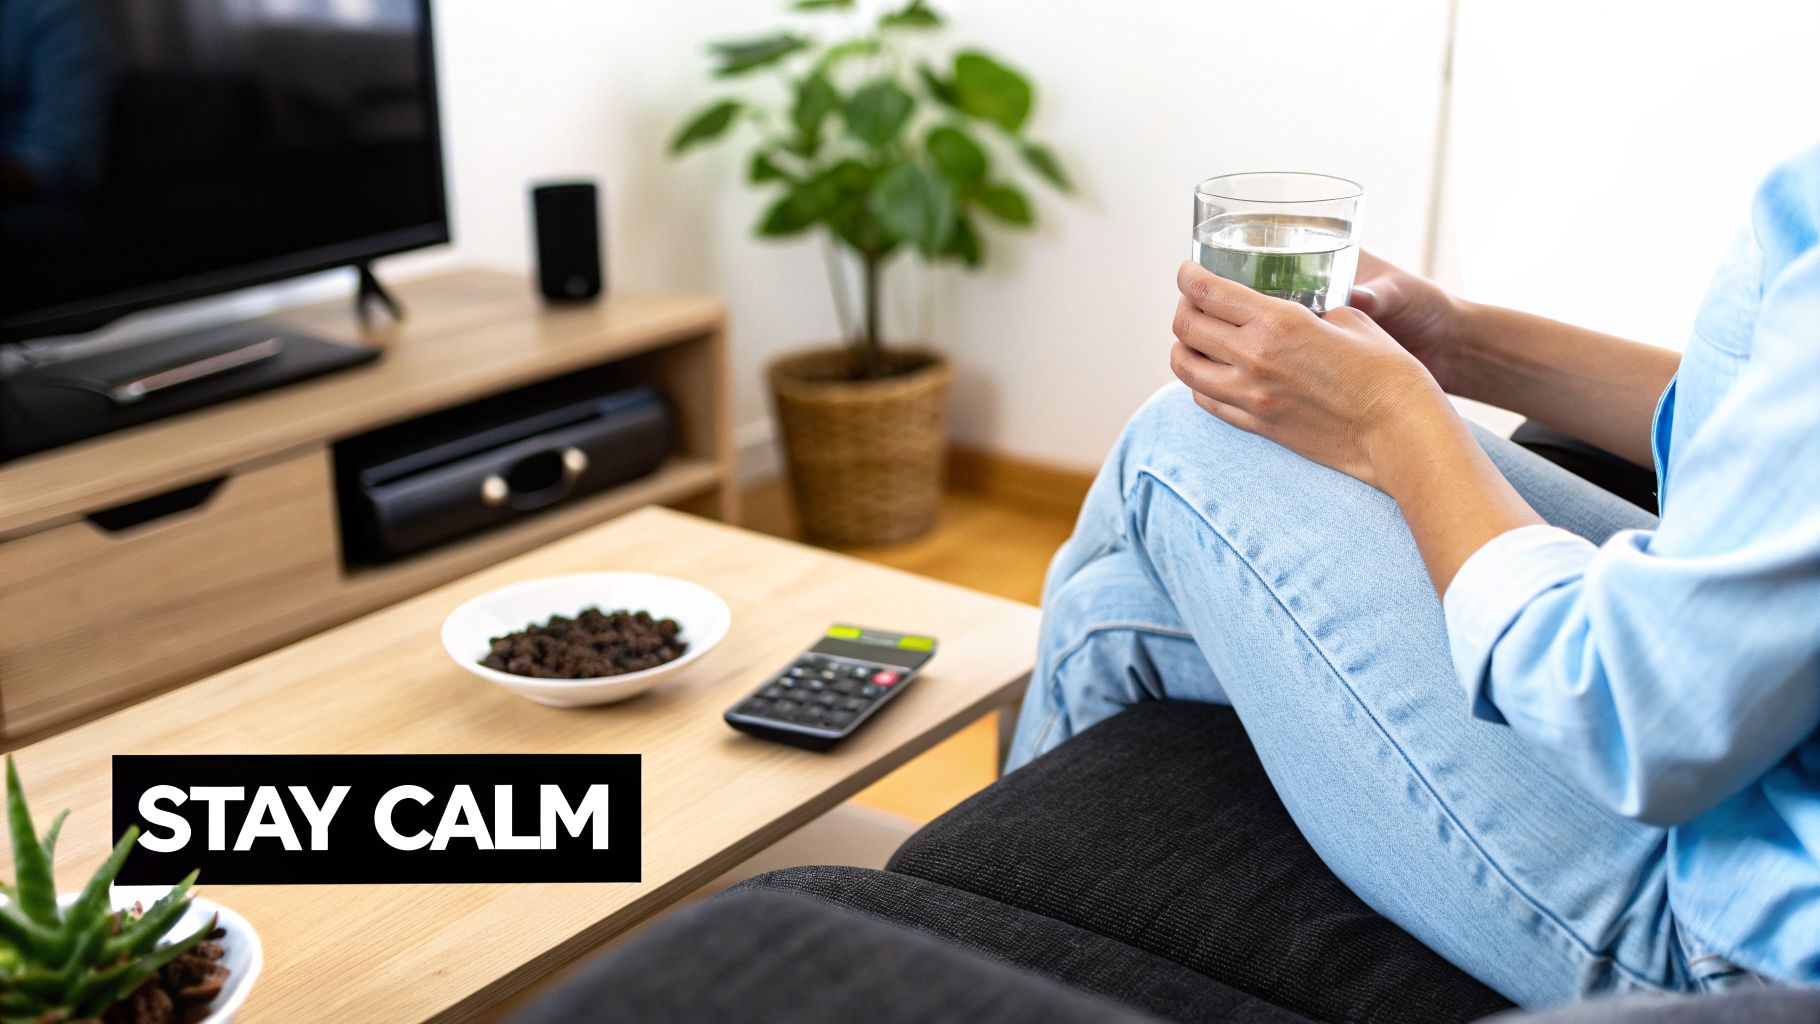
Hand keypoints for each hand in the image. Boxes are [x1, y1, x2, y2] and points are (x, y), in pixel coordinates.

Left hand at [1171, 260, 1454, 488]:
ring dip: (1183, 347)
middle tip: (1192, 301)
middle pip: (1186, 327)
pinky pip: (1206, 401)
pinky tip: (1210, 373)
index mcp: (1278, 323)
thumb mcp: (1350, 319)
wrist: (1399, 431)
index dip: (1188, 276)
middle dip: (1183, 307)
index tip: (1186, 271)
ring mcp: (1251, 396)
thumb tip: (1291, 310)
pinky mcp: (1257, 425)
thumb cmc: (1387, 370)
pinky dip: (1199, 382)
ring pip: (1185, 368)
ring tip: (1193, 339)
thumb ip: (1309, 311)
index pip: (1207, 292)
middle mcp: (1254, 358)